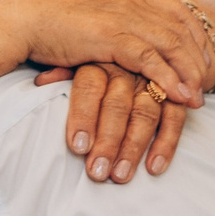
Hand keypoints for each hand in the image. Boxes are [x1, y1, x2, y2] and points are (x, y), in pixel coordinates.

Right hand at [5, 0, 211, 109]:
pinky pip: (149, 58)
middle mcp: (132, 3)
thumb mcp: (92, 19)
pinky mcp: (109, 36)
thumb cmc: (49, 23)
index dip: (197, 38)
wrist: (21, 18)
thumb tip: (124, 44)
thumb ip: (114, 26)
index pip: (179, 12)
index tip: (204, 62)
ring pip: (172, 44)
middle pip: (183, 29)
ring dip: (190, 73)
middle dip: (200, 59)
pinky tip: (178, 96)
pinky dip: (168, 78)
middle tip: (209, 86)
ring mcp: (122, 17)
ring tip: (198, 99)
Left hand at [37, 62, 187, 181]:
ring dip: (134, 147)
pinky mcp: (173, 94)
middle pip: (118, 104)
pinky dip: (166, 142)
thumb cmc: (92, 57)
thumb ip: (61, 70)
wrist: (132, 39)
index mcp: (98, 60)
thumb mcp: (74, 58)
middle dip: (108, 140)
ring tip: (120, 176)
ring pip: (146, 112)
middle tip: (97, 172)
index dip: (83, 116)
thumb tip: (40, 82)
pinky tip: (154, 167)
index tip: (77, 147)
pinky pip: (174, 117)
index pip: (89, 86)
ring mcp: (152, 81)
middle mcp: (126, 69)